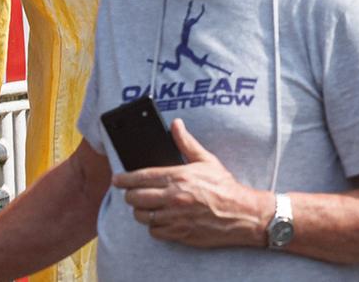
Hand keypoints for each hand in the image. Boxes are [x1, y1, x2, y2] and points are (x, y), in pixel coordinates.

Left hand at [112, 122, 272, 248]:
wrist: (241, 214)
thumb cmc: (224, 186)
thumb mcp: (207, 160)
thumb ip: (186, 143)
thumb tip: (176, 125)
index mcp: (179, 177)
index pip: (141, 177)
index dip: (124, 178)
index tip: (117, 179)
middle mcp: (174, 198)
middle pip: (135, 198)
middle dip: (131, 195)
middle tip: (134, 192)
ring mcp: (175, 217)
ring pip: (141, 216)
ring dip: (141, 211)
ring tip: (147, 206)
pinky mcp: (178, 233)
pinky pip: (153, 231)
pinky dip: (154, 226)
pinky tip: (161, 219)